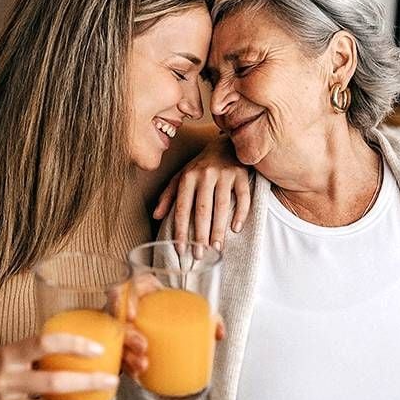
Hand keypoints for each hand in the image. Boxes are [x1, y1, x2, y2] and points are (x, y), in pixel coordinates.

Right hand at [0, 335, 119, 399]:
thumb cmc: (1, 369)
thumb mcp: (14, 353)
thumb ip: (42, 352)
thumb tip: (90, 348)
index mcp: (8, 355)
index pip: (43, 343)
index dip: (73, 345)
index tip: (98, 350)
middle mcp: (4, 380)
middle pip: (50, 381)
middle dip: (85, 381)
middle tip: (110, 380)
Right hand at [113, 274, 224, 378]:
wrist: (163, 316)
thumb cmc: (172, 308)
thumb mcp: (189, 307)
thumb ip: (207, 317)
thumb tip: (218, 332)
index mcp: (143, 290)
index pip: (126, 286)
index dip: (123, 298)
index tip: (132, 315)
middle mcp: (128, 306)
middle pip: (118, 317)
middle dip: (128, 334)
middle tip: (143, 346)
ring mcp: (122, 325)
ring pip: (116, 339)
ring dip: (126, 354)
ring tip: (142, 366)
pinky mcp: (123, 343)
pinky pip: (119, 354)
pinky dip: (127, 366)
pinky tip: (136, 375)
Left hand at [153, 135, 250, 250]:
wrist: (226, 144)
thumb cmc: (201, 166)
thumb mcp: (181, 176)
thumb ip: (168, 195)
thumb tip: (156, 216)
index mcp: (188, 177)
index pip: (183, 208)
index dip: (181, 230)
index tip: (181, 249)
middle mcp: (205, 174)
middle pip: (202, 209)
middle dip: (200, 235)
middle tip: (200, 255)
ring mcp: (224, 173)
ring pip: (222, 205)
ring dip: (219, 229)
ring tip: (217, 248)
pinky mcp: (241, 174)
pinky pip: (243, 196)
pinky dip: (241, 213)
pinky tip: (236, 228)